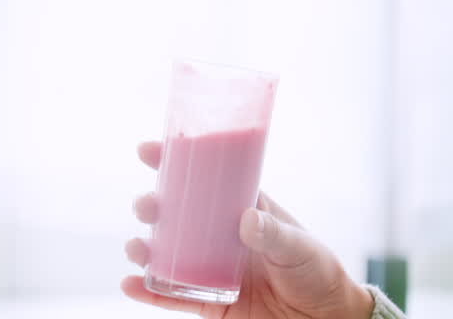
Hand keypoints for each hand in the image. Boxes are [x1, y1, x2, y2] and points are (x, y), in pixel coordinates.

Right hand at [123, 141, 374, 317]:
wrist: (322, 315)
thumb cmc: (316, 271)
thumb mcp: (300, 247)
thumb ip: (273, 234)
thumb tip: (246, 219)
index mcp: (246, 211)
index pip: (210, 181)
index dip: (179, 163)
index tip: (149, 150)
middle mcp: (223, 237)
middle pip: (180, 215)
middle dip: (156, 206)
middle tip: (146, 204)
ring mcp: (213, 269)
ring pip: (169, 255)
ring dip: (145, 248)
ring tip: (135, 247)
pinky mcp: (211, 301)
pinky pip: (174, 296)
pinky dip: (150, 291)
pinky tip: (130, 284)